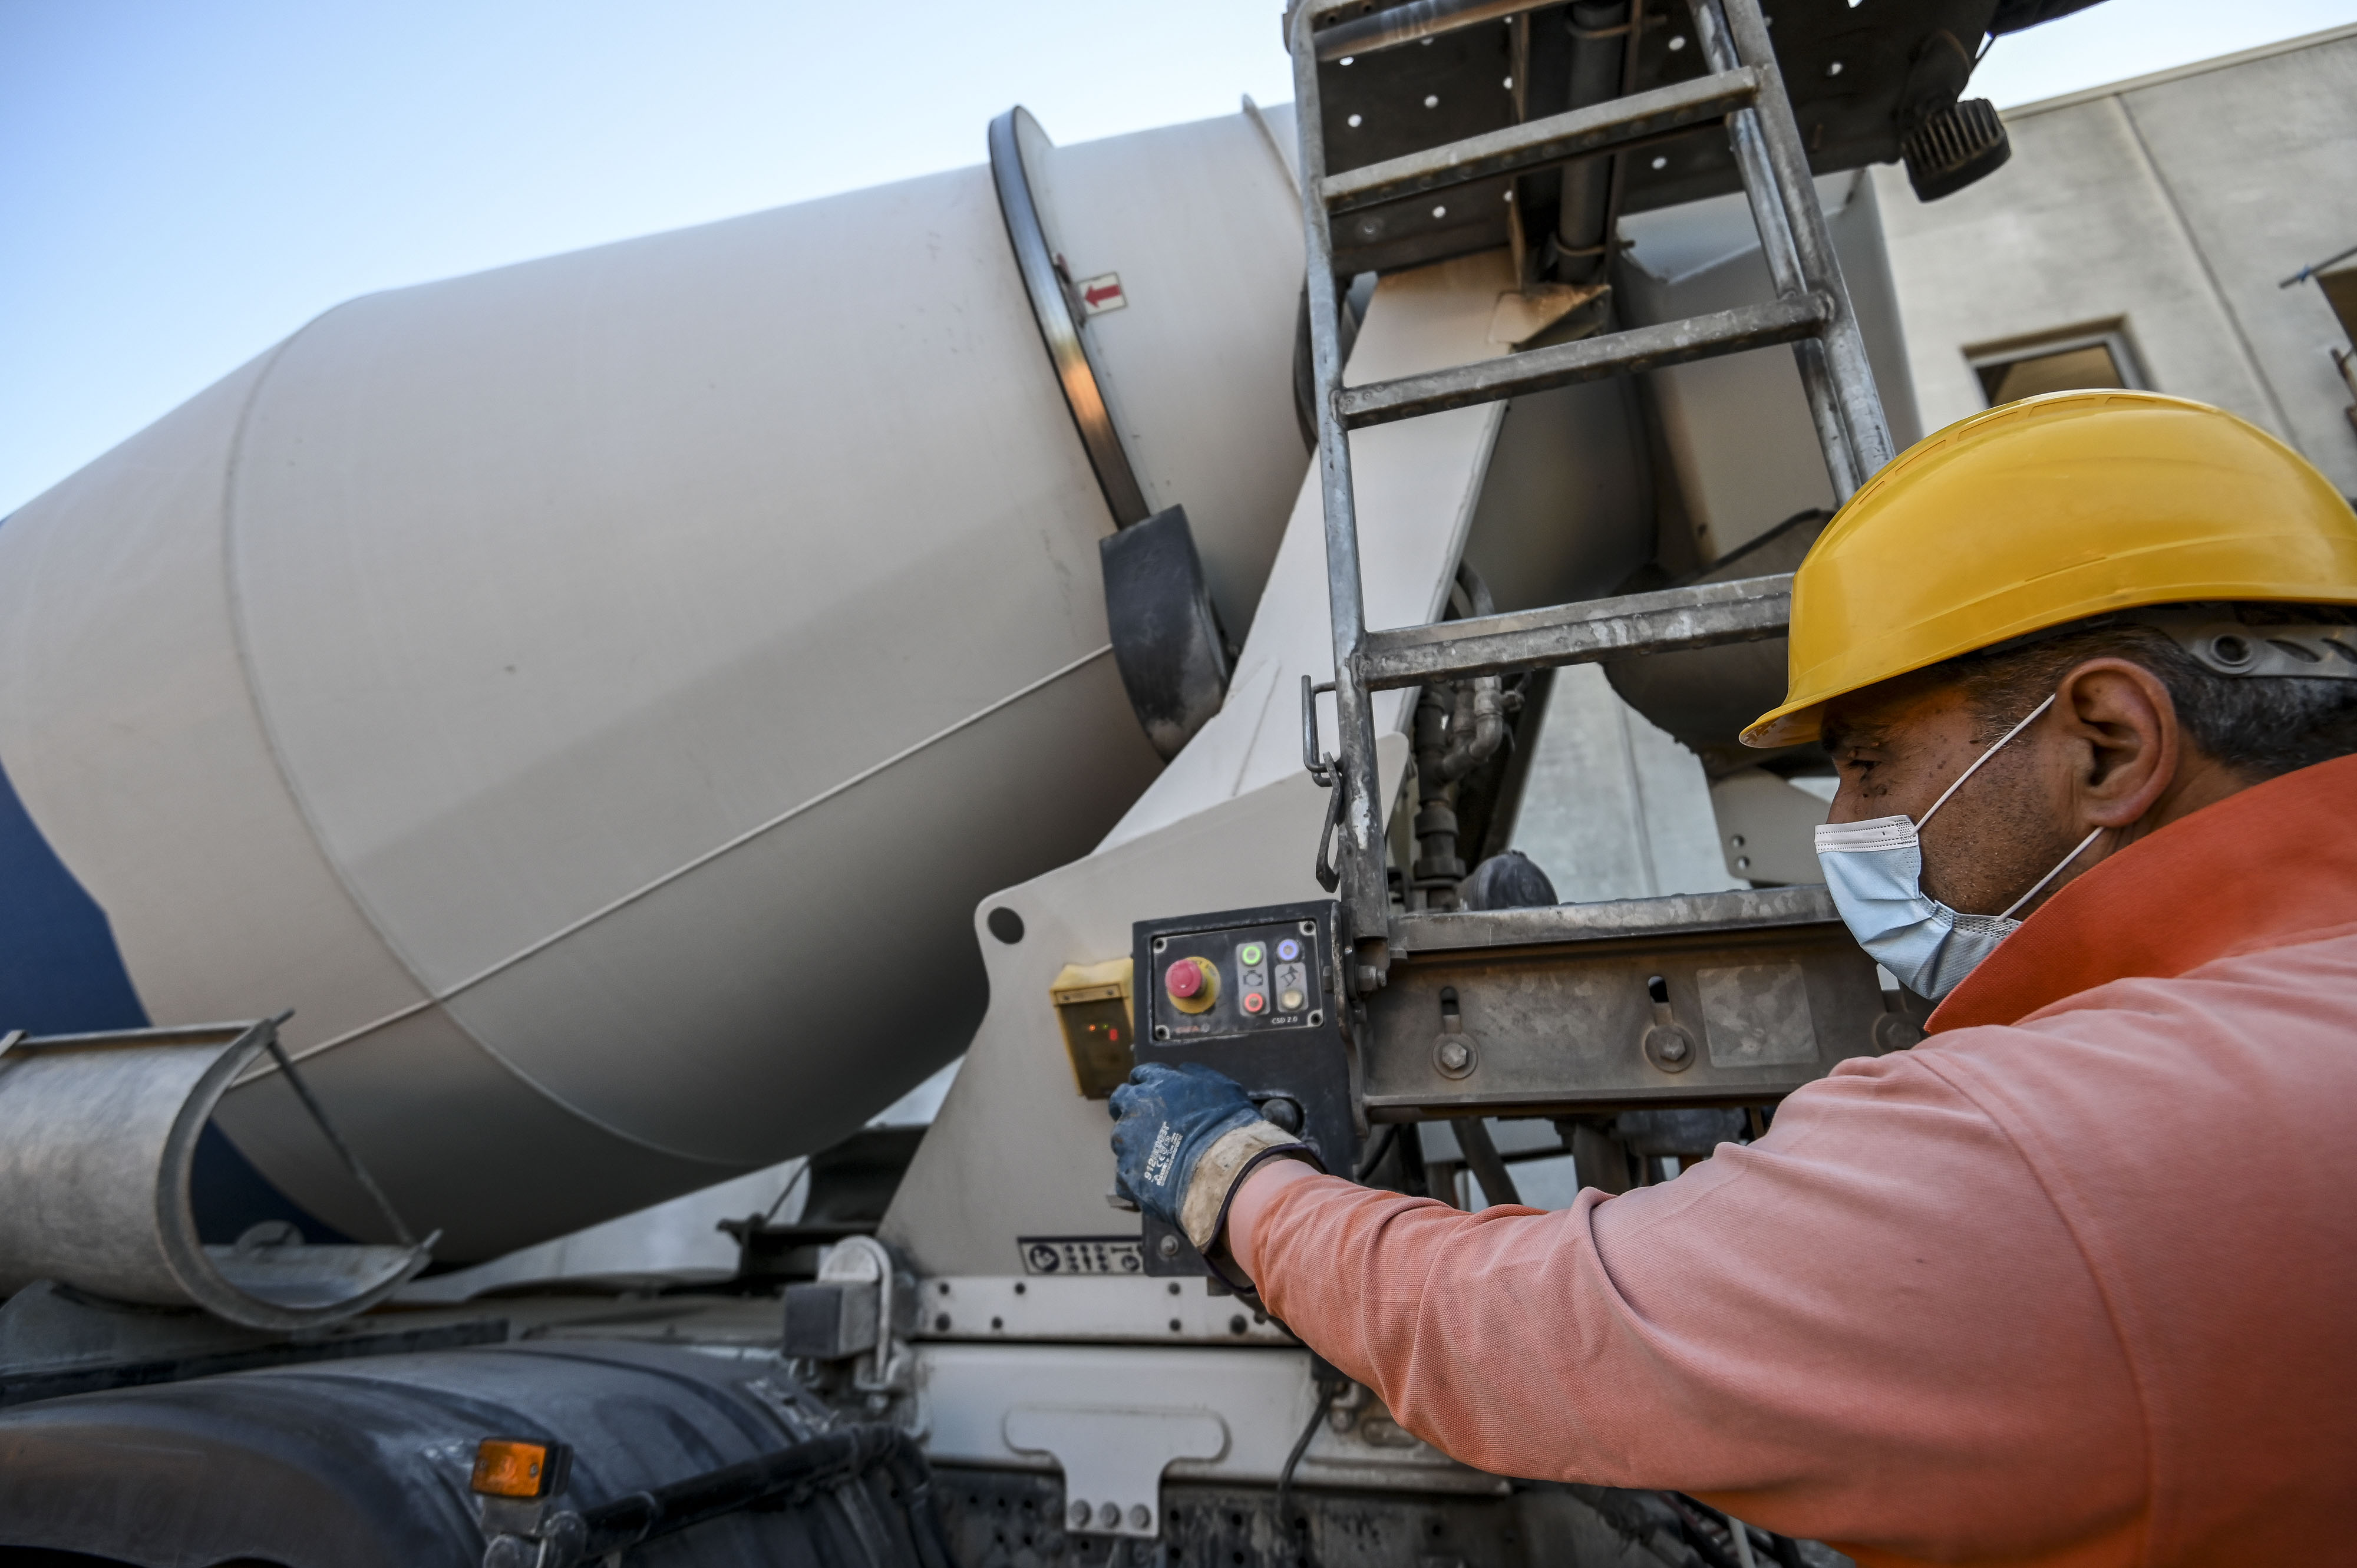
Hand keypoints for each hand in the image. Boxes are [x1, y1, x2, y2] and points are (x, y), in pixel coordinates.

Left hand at [1109, 1063, 1262, 1230]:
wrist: (1222, 1172)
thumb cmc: (1227, 1128)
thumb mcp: (1222, 1088)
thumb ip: (1197, 1075)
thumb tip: (1183, 1070)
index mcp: (1158, 1084)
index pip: (1142, 1075)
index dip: (1148, 1084)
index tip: (1153, 1092)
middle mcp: (1135, 1108)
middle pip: (1120, 1101)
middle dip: (1129, 1107)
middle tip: (1146, 1120)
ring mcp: (1127, 1142)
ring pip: (1122, 1138)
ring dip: (1135, 1143)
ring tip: (1160, 1157)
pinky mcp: (1127, 1173)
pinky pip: (1126, 1173)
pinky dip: (1139, 1175)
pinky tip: (1157, 1181)